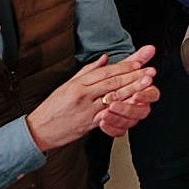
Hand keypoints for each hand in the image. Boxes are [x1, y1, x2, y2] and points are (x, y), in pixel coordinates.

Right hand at [26, 46, 158, 151]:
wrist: (39, 129)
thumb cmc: (52, 107)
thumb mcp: (67, 84)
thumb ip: (88, 71)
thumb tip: (105, 58)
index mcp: (78, 84)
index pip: (105, 72)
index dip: (124, 67)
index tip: (139, 63)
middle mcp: (83, 95)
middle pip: (113, 83)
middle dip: (134, 76)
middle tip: (150, 71)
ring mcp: (87, 110)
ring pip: (114, 98)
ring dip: (133, 90)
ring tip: (147, 84)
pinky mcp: (89, 123)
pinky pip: (108, 114)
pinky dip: (122, 109)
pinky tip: (133, 105)